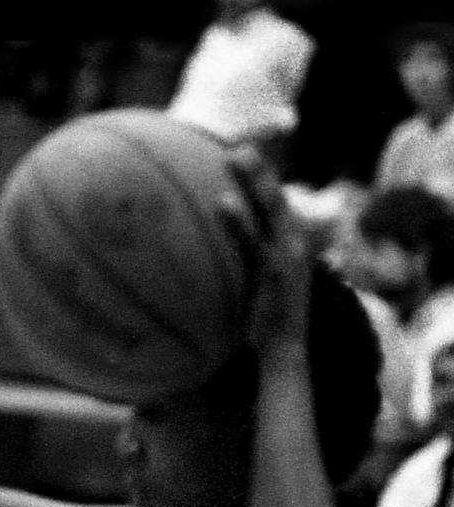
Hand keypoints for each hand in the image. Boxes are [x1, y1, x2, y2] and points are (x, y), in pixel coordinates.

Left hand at [228, 147, 312, 353]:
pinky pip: (253, 242)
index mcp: (291, 246)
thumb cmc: (265, 324)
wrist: (283, 353)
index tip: (246, 151)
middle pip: (277, 197)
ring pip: (271, 209)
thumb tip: (222, 249)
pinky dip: (238, 222)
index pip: (277, 203)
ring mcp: (287, 258)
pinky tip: (222, 203)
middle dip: (261, 168)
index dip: (264, 177)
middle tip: (239, 144)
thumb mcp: (257, 287)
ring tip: (235, 155)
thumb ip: (246, 262)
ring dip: (254, 180)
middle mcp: (294, 245)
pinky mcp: (275, 273)